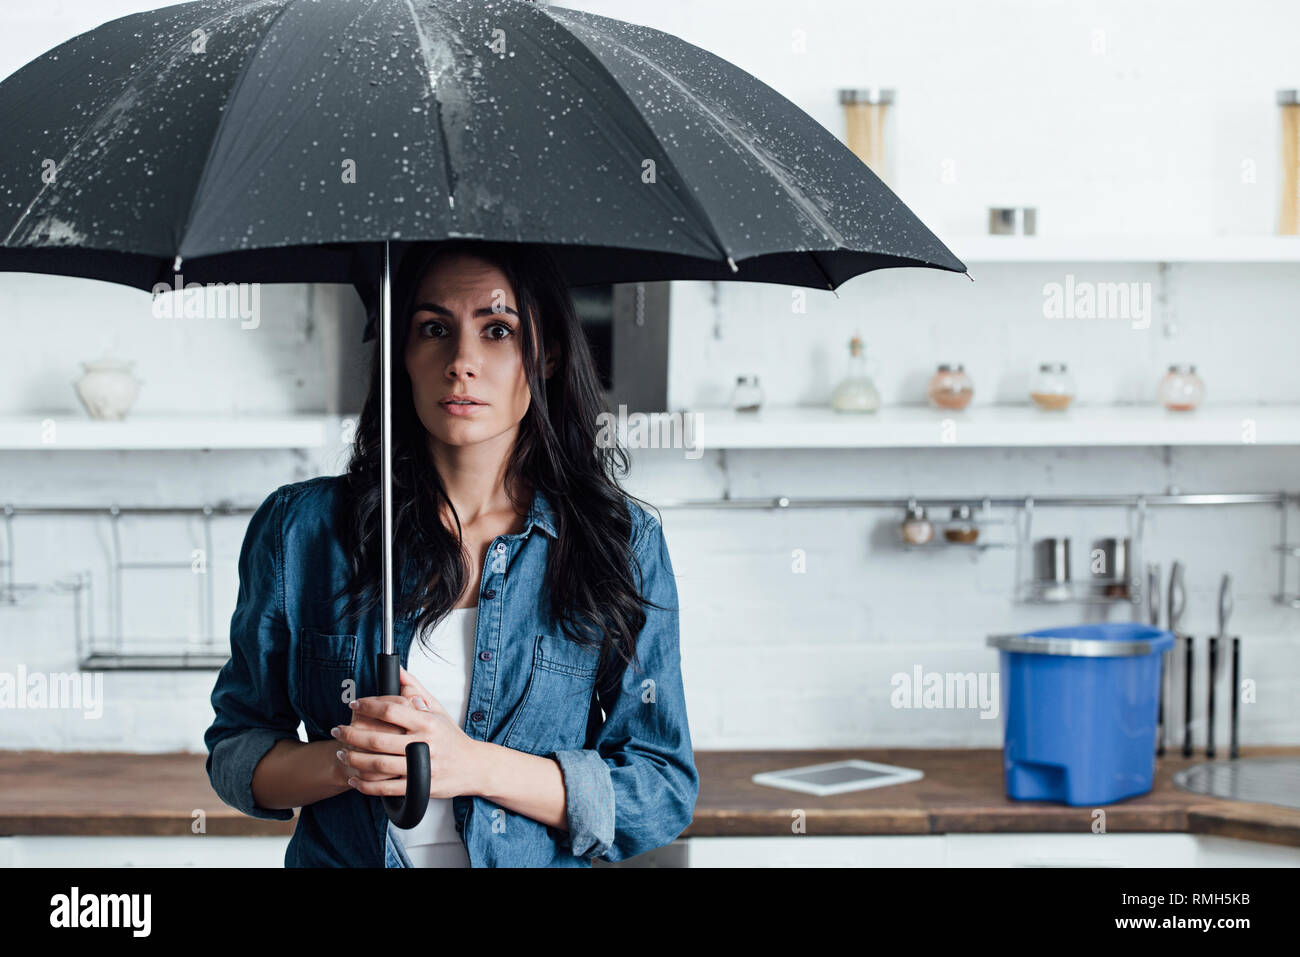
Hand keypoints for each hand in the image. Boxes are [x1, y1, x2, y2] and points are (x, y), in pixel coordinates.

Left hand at [331, 667, 482, 799]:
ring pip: (377, 765)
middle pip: (378, 739)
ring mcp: (420, 767)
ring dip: (354, 760)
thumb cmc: (452, 738)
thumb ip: (415, 689)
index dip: (367, 706)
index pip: (390, 710)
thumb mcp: (437, 709)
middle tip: (338, 731)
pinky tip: (355, 778)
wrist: (474, 767)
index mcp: (426, 722)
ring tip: (341, 754)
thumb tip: (398, 670)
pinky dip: (366, 785)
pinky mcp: (417, 787)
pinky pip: (385, 788)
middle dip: (351, 735)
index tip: (354, 705)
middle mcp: (423, 744)